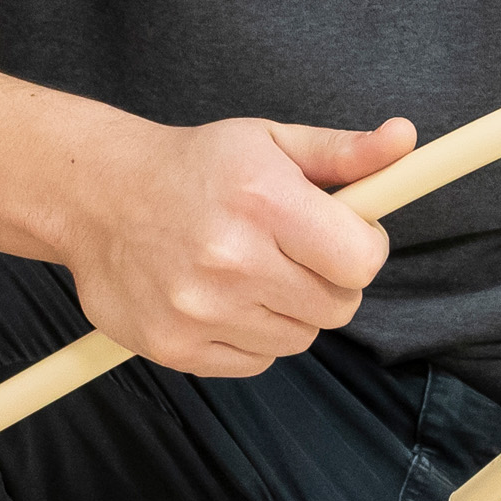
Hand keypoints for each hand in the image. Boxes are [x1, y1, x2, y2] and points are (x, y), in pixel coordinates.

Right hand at [57, 115, 412, 376]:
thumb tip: (403, 139)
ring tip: (249, 270)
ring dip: (288, 310)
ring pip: (299, 338)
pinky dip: (251, 335)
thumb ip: (342, 151)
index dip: (364, 249)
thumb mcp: (270, 142)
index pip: (362, 262)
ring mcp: (201, 309)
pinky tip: (222, 297)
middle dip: (329, 281)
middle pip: (337, 307)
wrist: (97, 196)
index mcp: (264, 201)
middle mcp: (232, 259)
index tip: (345, 235)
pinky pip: (256, 361)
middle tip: (293, 251)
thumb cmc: (195, 166)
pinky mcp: (176, 347)